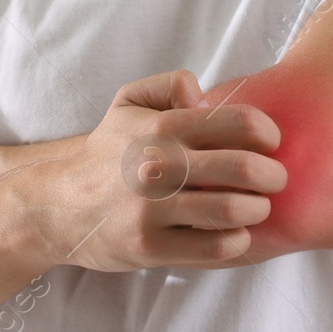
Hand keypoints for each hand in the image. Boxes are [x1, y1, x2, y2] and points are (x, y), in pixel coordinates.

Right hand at [13, 68, 286, 270]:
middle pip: (243, 168)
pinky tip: (236, 233)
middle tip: (275, 179)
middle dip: (273, 175)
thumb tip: (203, 94)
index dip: (268, 133)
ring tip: (259, 207)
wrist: (57, 204)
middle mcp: (158, 166)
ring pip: (232, 210)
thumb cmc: (107, 152)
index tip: (271, 144)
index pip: (238, 122)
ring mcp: (153, 209)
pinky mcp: (150, 247)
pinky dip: (237, 241)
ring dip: (259, 209)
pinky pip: (214, 247)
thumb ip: (169, 84)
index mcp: (161, 127)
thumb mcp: (128, 101)